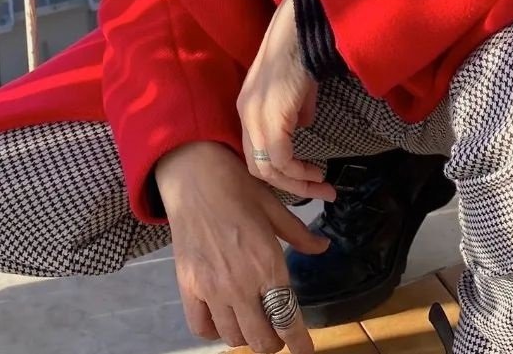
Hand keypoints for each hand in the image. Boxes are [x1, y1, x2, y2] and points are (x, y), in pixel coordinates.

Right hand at [156, 141, 327, 352]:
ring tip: (253, 322)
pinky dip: (216, 331)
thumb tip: (323, 247)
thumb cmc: (238, 187)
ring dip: (248, 335)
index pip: (287, 318)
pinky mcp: (188, 287)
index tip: (304, 350)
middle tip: (279, 331)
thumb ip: (299, 234)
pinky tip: (224, 318)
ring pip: (234, 337)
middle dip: (275, 341)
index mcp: (268, 263)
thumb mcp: (274, 207)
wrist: (195, 175)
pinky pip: (202, 328)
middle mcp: (241, 283)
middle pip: (261, 339)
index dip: (299, 342)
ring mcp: (211, 288)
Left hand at [238, 0, 336, 202]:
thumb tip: (303, 125)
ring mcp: (256, 117)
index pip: (255, 153)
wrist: (301, 31)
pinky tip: (317, 171)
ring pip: (268, 169)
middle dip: (289, 186)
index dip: (279, 171)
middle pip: (257, 168)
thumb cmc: (300, 52)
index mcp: (248, 108)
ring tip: (322, 186)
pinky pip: (280, 159)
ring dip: (297, 183)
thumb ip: (296, 110)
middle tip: (318, 193)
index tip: (305, 178)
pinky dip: (299, 171)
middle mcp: (246, 115)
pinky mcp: (271, 119)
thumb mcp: (296, 88)